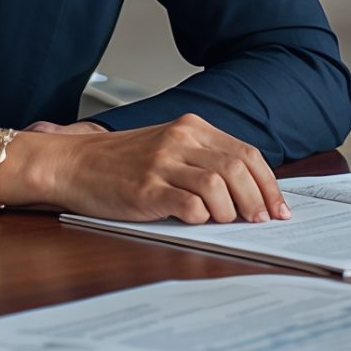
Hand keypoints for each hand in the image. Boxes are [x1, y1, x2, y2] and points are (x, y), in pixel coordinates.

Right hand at [18, 114, 288, 223]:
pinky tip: (198, 220)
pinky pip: (189, 204)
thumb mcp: (167, 149)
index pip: (246, 154)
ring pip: (219, 185)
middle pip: (238, 169)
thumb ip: (204, 161)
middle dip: (257, 200)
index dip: (268, 184)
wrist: (72, 164)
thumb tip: (248, 192)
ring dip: (231, 210)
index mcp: (191, 128)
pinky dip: (202, 216)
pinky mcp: (145, 189)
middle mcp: (180, 140)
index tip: (278, 207)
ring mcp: (162, 163)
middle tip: (261, 221)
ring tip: (226, 223)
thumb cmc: (120, 163)